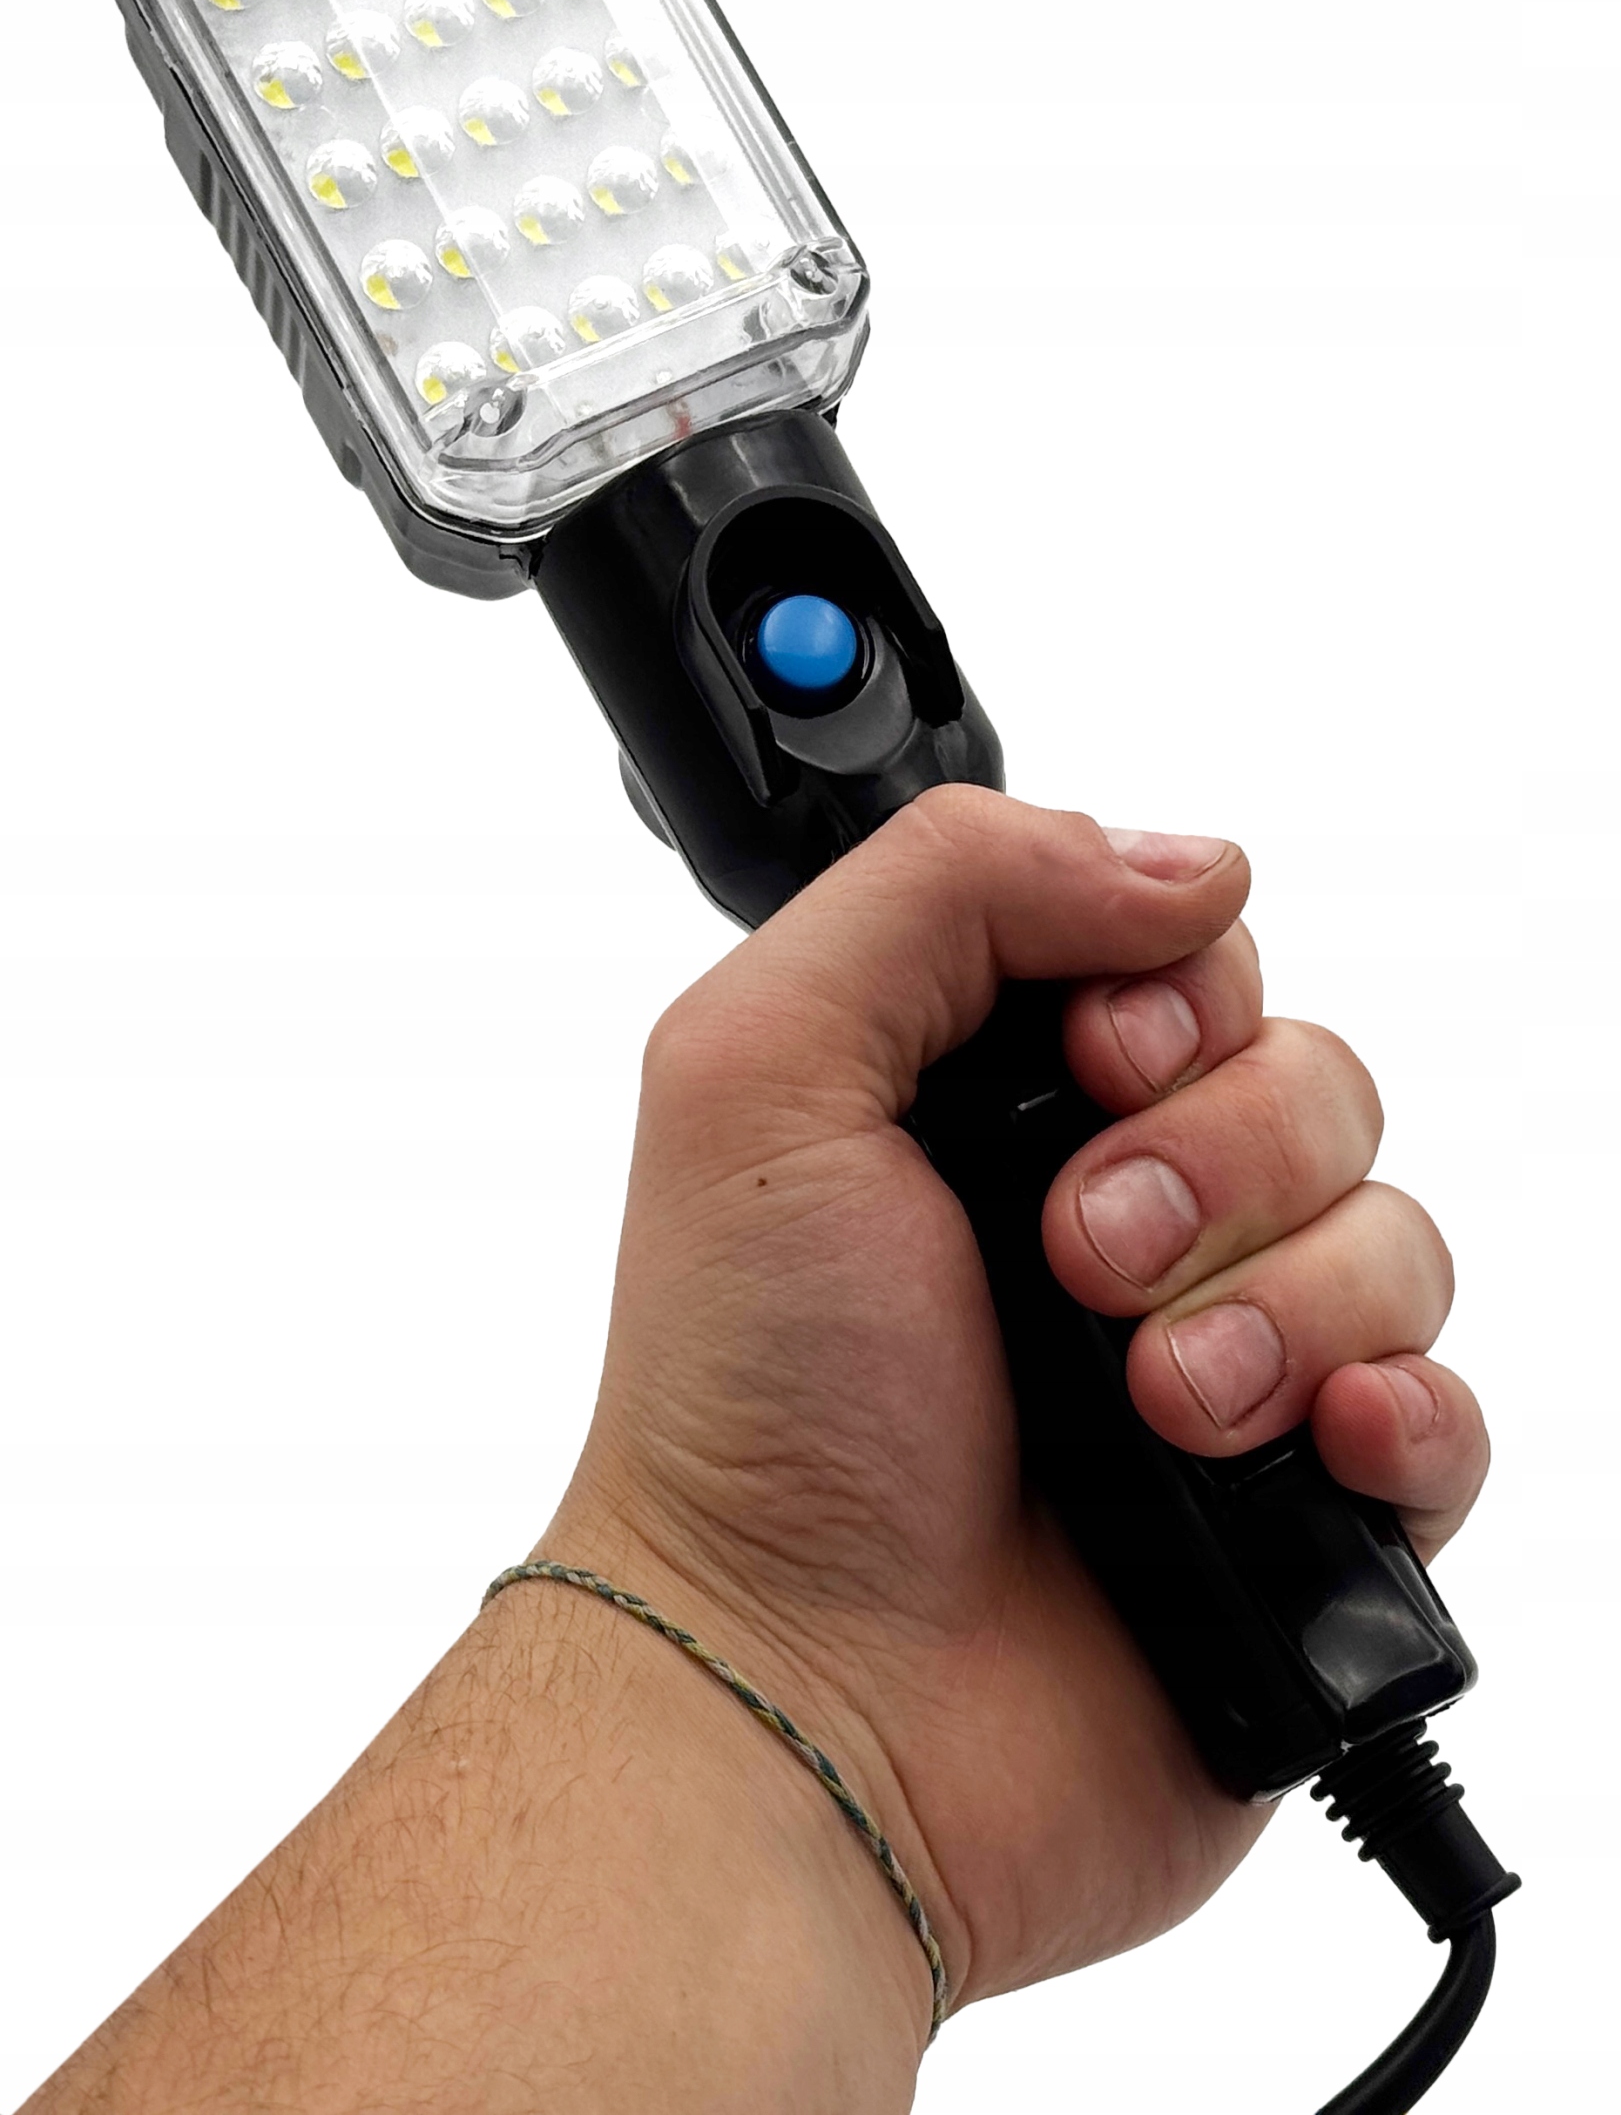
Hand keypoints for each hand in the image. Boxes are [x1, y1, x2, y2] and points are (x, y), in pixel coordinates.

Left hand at [546, 789, 1490, 2024]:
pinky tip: (1297, 1452)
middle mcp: (1125, 1216)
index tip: (1095, 1066)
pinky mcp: (1305, 1516)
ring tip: (1150, 1406)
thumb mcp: (762, 1067)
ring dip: (1278, 1308)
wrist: (804, 1702)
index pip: (1190, 956)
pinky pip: (1447, 1411)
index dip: (1173, 993)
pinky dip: (1395, 1421)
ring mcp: (1224, 1364)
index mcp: (1003, 1100)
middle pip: (1310, 1079)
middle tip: (1077, 1261)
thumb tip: (1184, 866)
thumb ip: (947, 888)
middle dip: (1213, 1161)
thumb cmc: (752, 1408)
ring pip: (1395, 1236)